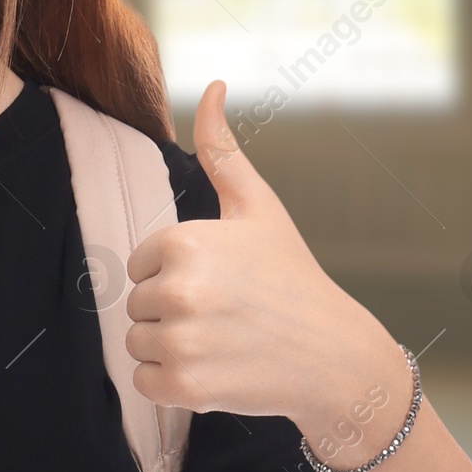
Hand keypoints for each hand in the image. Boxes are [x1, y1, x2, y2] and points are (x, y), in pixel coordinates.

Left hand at [124, 79, 394, 422]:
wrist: (335, 358)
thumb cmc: (291, 277)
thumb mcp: (258, 207)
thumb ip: (222, 149)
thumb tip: (213, 85)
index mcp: (183, 241)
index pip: (140, 263)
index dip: (175, 274)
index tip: (221, 281)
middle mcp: (179, 290)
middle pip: (136, 303)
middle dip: (173, 311)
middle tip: (226, 314)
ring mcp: (181, 341)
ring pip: (138, 342)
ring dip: (171, 347)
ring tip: (222, 341)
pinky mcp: (184, 387)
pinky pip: (144, 381)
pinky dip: (172, 383)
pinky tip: (216, 370)